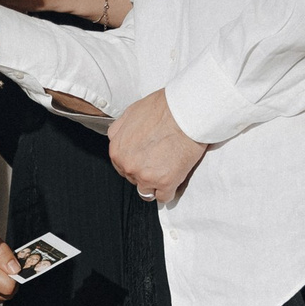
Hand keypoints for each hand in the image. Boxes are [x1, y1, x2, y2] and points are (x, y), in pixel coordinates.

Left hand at [109, 89, 205, 204]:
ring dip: (156, 184)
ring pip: (147, 191)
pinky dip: (171, 189)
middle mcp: (128, 166)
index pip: (122, 167)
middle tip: (161, 160)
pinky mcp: (165, 183)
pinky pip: (165, 197)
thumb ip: (121, 129)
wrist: (186, 112)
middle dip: (146, 172)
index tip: (147, 159)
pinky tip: (176, 177)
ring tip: (168, 170)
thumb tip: (118, 138)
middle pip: (134, 179)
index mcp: (118, 150)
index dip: (137, 162)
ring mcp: (146, 176)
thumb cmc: (164, 108)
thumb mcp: (131, 112)